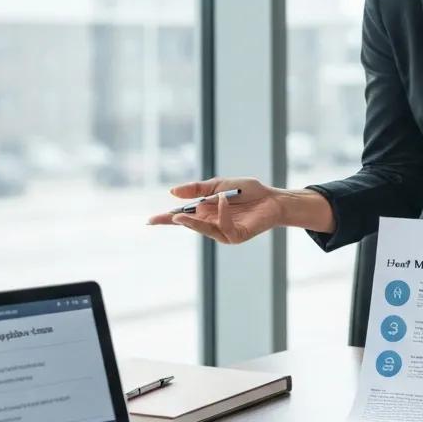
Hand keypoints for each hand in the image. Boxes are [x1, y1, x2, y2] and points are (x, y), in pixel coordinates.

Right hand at [147, 177, 282, 244]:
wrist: (272, 198)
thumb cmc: (248, 191)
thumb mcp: (219, 185)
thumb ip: (198, 189)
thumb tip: (172, 192)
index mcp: (205, 211)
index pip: (182, 215)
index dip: (166, 218)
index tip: (150, 221)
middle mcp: (212, 223)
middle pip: (189, 224)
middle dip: (174, 221)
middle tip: (162, 218)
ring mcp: (224, 232)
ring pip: (203, 229)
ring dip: (192, 222)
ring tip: (178, 216)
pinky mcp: (237, 236)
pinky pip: (224, 227)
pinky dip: (222, 213)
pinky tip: (223, 200)